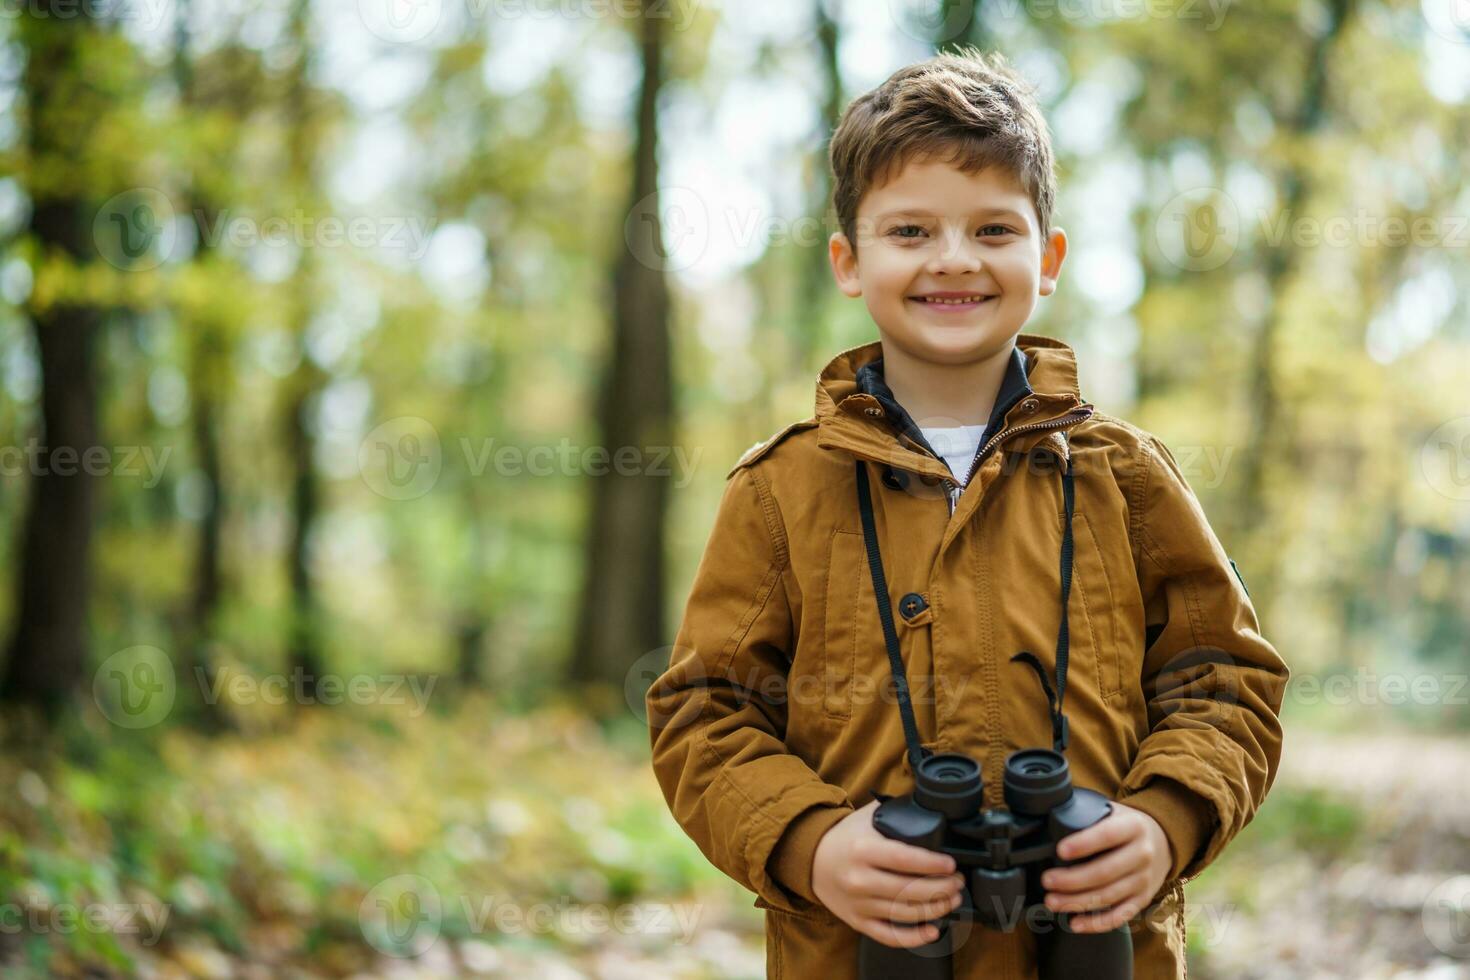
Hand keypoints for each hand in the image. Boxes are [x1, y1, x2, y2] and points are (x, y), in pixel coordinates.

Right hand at [811, 800, 965, 948]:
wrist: (811, 860)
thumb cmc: (846, 838)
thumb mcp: (867, 818)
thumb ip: (896, 812)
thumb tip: (931, 807)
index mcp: (863, 850)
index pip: (904, 859)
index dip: (932, 864)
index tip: (951, 865)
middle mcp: (859, 879)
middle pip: (909, 890)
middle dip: (942, 888)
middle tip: (958, 882)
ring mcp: (859, 904)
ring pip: (904, 913)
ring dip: (936, 909)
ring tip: (952, 899)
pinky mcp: (858, 921)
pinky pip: (889, 936)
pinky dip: (914, 938)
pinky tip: (933, 931)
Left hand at [1040, 800, 1170, 932]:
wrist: (1162, 841)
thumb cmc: (1124, 825)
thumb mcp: (1113, 811)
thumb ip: (1088, 814)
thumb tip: (1049, 818)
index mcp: (1133, 827)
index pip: (1107, 835)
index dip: (1083, 844)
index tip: (1060, 850)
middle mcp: (1142, 854)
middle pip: (1105, 872)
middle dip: (1072, 880)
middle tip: (1046, 880)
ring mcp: (1144, 880)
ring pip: (1109, 896)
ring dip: (1077, 902)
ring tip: (1052, 901)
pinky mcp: (1143, 899)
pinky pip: (1120, 916)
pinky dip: (1096, 923)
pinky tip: (1075, 923)